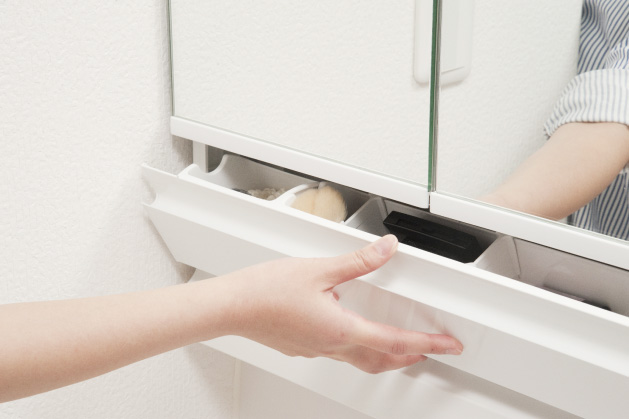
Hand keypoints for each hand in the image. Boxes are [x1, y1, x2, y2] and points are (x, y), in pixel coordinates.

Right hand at [217, 235, 462, 373]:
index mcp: (341, 329)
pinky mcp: (302, 345)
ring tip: (400, 346)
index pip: (396, 342)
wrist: (230, 306)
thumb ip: (358, 261)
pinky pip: (338, 352)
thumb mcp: (318, 269)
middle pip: (381, 360)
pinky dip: (358, 347)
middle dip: (411, 357)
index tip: (447, 346)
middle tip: (431, 350)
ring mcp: (315, 349)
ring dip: (385, 355)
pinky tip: (352, 332)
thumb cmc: (265, 292)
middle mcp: (331, 345)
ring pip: (360, 360)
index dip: (428, 344)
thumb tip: (385, 249)